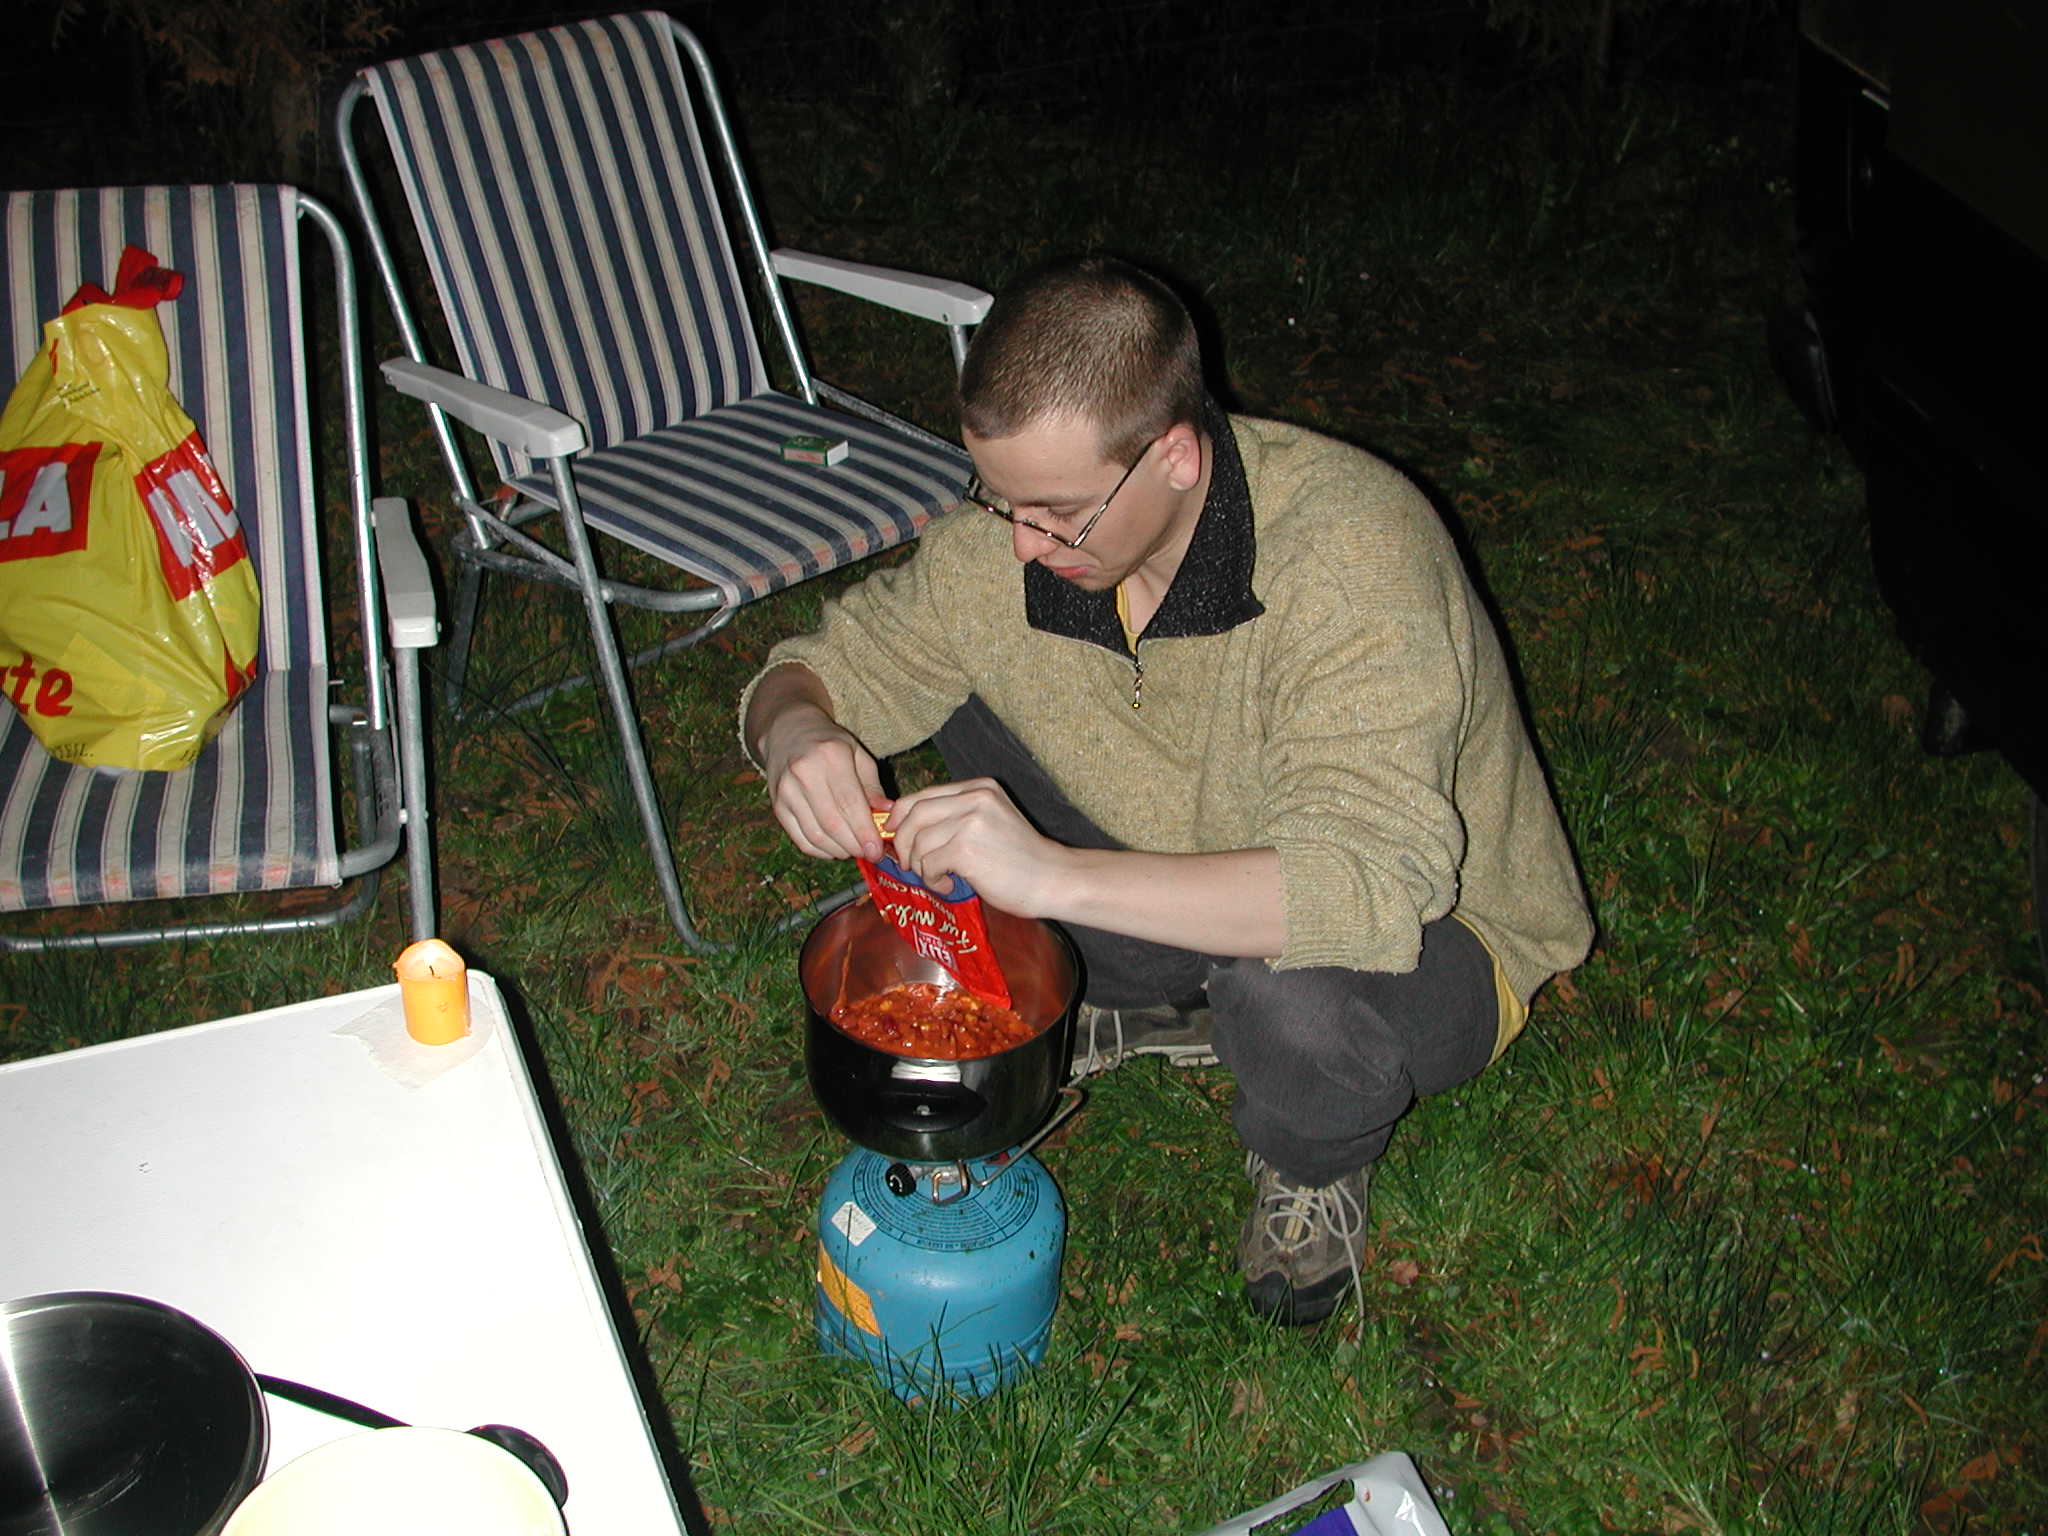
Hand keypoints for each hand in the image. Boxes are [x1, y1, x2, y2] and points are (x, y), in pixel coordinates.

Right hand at [759, 703, 888, 860]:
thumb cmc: (829, 744)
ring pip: (815, 835)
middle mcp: (804, 773)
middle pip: (832, 823)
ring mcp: (786, 791)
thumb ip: (873, 785)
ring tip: (853, 850)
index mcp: (830, 755)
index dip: (864, 832)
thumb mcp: (857, 753)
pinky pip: (800, 839)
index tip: (877, 849)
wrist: (788, 733)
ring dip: (838, 850)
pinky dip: (820, 851)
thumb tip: (887, 814)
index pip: (850, 803)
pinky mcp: (777, 806)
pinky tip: (834, 849)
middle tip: (869, 854)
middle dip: (854, 846)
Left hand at [884, 778, 1070, 915]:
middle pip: (913, 813)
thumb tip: (904, 826)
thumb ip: (955, 816)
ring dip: (921, 867)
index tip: (896, 836)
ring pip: (918, 842)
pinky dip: (932, 880)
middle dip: (903, 842)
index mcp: (980, 787)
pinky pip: (928, 864)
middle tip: (910, 865)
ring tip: (941, 879)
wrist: (1053, 879)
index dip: (900, 816)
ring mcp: (971, 821)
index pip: (922, 795)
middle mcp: (974, 798)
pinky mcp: (966, 849)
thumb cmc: (1020, 859)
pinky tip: (950, 886)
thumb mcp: (989, 821)